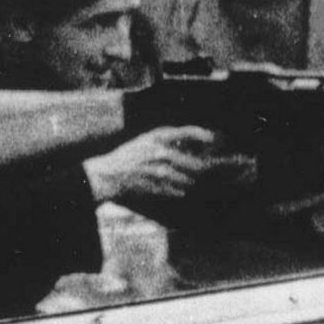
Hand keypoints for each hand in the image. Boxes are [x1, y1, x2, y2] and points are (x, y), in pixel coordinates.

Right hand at [83, 126, 217, 204]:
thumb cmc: (128, 156)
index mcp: (156, 137)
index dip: (204, 135)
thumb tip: (195, 144)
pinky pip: (177, 191)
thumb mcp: (145, 141)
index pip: (187, 132)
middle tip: (202, 169)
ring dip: (188, 181)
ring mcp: (158, 171)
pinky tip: (174, 188)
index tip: (215, 139)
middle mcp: (159, 152)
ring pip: (187, 179)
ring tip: (183, 180)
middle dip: (200, 168)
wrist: (108, 175)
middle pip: (194, 163)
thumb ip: (167, 140)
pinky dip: (178, 190)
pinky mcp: (156, 187)